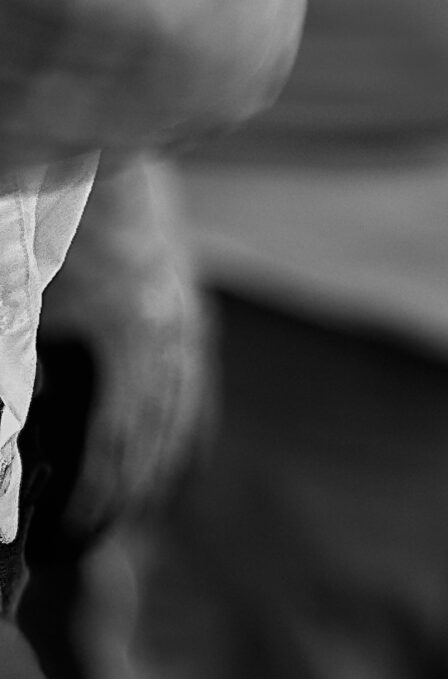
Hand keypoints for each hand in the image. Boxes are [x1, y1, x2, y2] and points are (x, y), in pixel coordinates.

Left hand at [38, 157, 207, 527]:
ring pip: (179, 418)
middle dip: (113, 511)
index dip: (81, 515)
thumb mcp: (13, 302)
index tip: (50, 552)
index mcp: (114, 340)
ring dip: (151, 479)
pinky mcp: (184, 297)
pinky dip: (187, 437)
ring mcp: (181, 314)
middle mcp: (163, 334)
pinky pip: (198, 385)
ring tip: (116, 523)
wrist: (95, 124)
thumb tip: (16, 465)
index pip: (108, 456)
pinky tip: (175, 476)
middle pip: (147, 448)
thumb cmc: (35, 214)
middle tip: (72, 554)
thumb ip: (14, 382)